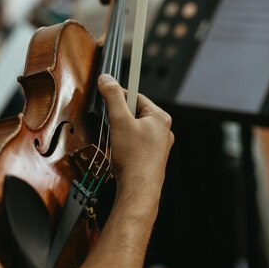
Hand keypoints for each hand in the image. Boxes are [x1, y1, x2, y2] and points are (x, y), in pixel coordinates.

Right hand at [96, 74, 173, 201]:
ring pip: (135, 129)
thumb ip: (113, 97)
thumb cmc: (133, 157)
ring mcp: (159, 145)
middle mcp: (163, 130)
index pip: (136, 96)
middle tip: (110, 125)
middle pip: (135, 112)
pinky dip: (125, 144)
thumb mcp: (120, 121)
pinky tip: (119, 153)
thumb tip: (106, 79)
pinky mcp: (152, 158)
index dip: (118, 95)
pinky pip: (136, 143)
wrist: (139, 189)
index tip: (105, 94)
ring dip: (121, 132)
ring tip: (115, 142)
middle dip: (119, 117)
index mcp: (160, 117)